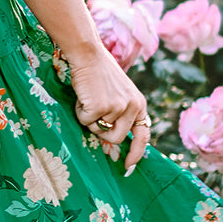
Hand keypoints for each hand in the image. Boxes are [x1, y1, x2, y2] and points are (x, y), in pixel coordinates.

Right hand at [66, 44, 151, 173]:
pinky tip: (83, 96)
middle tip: (93, 114)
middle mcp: (132, 107)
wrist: (88, 54)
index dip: (136, 153)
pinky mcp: (101, 107)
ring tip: (89, 99)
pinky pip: (85, 121)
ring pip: (98, 130)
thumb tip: (115, 141)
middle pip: (116, 138)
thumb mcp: (119, 93)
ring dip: (89, 119)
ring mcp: (117, 108)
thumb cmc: (100, 72)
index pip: (143, 135)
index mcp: (139, 104)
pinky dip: (80, 111)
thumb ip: (122, 113)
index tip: (128, 167)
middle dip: (102, 132)